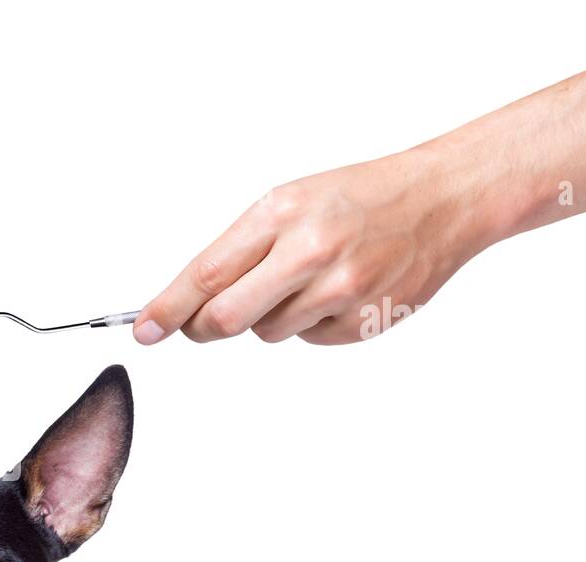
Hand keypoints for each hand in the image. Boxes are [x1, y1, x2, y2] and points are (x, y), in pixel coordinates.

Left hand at [133, 148, 489, 346]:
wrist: (442, 199)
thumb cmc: (358, 198)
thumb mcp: (291, 203)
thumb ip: (241, 251)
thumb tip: (188, 301)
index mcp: (281, 214)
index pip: (206, 273)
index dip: (167, 308)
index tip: (143, 331)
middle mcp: (309, 251)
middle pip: (225, 318)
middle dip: (204, 327)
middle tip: (203, 324)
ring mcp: (340, 289)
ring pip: (266, 332)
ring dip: (270, 316)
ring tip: (307, 279)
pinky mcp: (363, 321)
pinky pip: (308, 339)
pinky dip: (311, 323)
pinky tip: (340, 291)